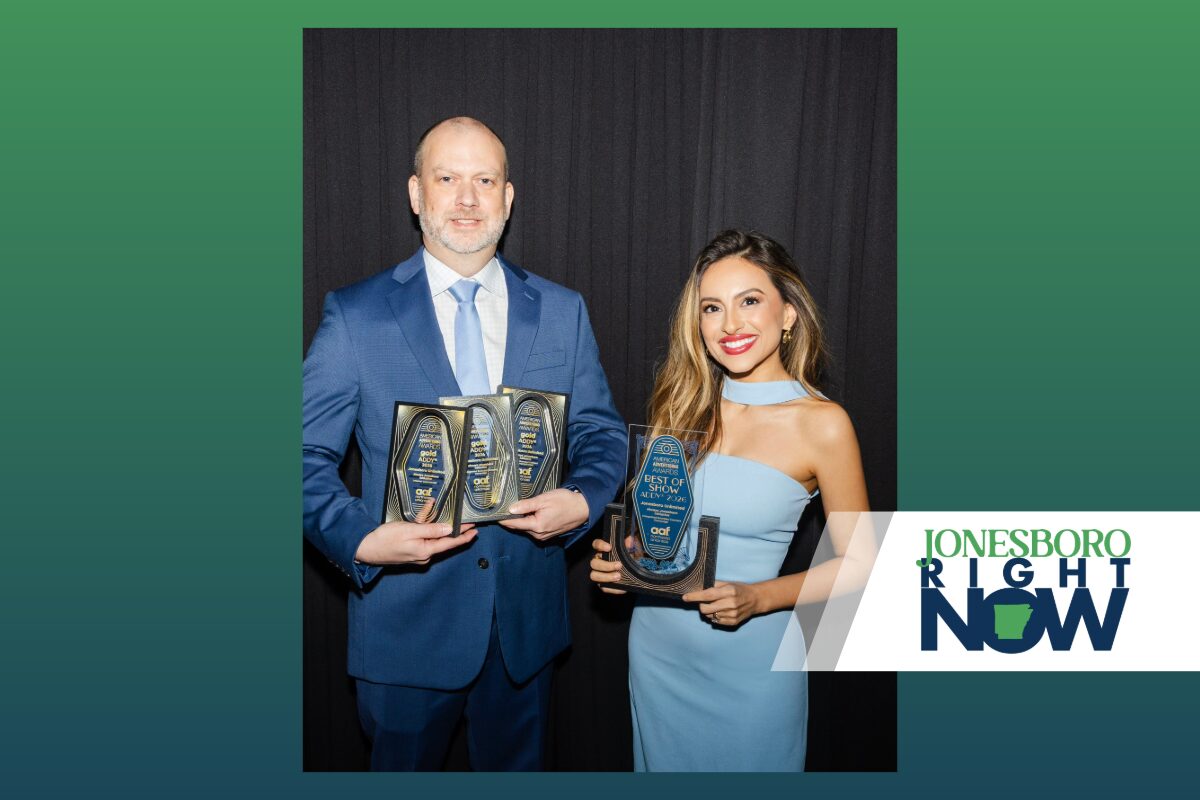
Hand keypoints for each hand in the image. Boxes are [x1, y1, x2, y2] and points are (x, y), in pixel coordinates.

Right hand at [355, 500, 476, 564]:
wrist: (365, 548)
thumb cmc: (385, 539)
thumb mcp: (410, 530)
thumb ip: (431, 529)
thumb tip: (449, 529)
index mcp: (425, 551)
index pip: (450, 543)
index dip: (463, 537)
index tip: (474, 532)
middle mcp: (423, 555)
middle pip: (442, 540)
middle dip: (451, 529)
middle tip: (466, 523)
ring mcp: (417, 553)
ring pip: (431, 536)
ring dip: (434, 524)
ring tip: (433, 509)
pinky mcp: (410, 550)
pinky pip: (422, 537)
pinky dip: (423, 526)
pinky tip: (424, 514)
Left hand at [498, 488, 588, 540]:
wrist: (583, 508)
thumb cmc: (566, 502)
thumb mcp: (544, 499)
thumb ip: (526, 505)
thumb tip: (510, 509)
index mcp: (537, 526)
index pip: (513, 523)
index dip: (502, 518)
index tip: (492, 514)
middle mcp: (539, 534)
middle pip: (519, 526)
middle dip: (511, 517)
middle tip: (504, 505)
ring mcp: (543, 536)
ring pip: (526, 527)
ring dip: (522, 518)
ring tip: (518, 506)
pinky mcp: (548, 534)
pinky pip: (534, 528)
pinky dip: (530, 521)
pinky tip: (531, 511)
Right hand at [589, 537, 627, 594]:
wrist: (635, 575)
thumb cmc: (630, 560)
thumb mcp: (632, 552)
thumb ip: (629, 546)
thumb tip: (629, 540)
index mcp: (603, 551)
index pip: (596, 545)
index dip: (600, 545)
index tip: (609, 547)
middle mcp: (598, 562)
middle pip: (593, 563)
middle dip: (606, 565)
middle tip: (619, 565)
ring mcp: (599, 574)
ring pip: (594, 575)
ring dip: (606, 576)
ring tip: (618, 576)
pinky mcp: (603, 585)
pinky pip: (603, 587)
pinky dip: (612, 588)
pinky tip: (621, 587)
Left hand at [682, 581, 761, 626]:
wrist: (755, 600)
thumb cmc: (740, 589)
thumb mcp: (728, 583)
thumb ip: (714, 585)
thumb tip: (698, 587)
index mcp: (729, 592)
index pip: (707, 595)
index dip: (694, 596)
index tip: (685, 597)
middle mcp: (730, 604)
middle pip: (705, 609)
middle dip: (701, 605)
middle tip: (705, 601)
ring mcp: (732, 615)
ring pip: (709, 616)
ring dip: (709, 611)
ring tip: (717, 605)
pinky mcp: (733, 622)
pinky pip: (716, 621)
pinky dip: (715, 616)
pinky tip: (721, 611)